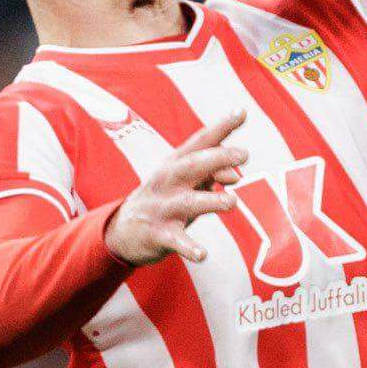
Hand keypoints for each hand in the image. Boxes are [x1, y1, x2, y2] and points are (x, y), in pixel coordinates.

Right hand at [106, 113, 248, 265]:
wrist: (123, 231)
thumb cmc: (165, 200)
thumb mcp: (187, 184)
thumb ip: (213, 174)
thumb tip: (237, 174)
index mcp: (175, 164)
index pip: (200, 142)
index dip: (220, 127)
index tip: (241, 112)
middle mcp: (167, 182)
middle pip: (192, 165)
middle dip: (217, 158)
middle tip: (243, 154)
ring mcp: (161, 208)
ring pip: (187, 202)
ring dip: (210, 201)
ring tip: (232, 202)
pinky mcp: (158, 235)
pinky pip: (175, 241)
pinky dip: (189, 248)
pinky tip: (203, 255)